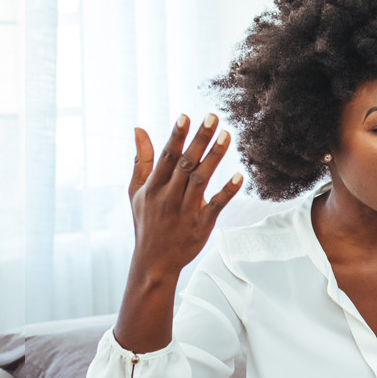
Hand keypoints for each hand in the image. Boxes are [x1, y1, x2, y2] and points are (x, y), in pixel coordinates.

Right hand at [128, 113, 244, 278]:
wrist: (154, 262)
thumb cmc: (146, 222)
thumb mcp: (136, 191)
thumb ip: (141, 160)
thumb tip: (139, 129)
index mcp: (154, 187)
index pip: (166, 157)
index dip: (176, 136)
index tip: (185, 116)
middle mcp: (169, 197)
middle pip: (185, 163)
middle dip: (199, 139)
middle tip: (212, 116)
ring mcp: (186, 211)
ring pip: (201, 180)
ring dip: (214, 157)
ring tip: (226, 135)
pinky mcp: (202, 225)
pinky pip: (216, 205)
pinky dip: (228, 191)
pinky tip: (240, 176)